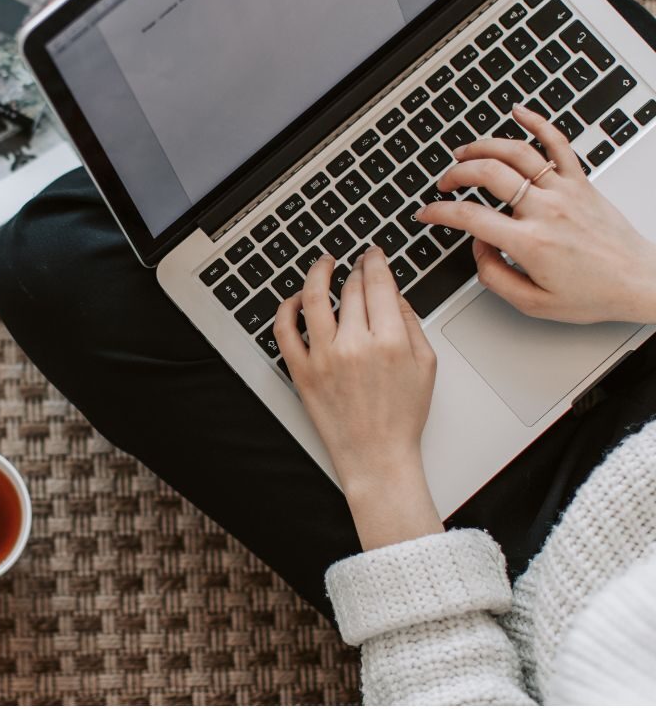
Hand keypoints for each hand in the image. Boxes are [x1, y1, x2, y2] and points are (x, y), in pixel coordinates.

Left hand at [274, 248, 442, 549]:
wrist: (376, 456)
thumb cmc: (402, 416)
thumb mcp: (425, 364)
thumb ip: (410, 322)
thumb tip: (393, 293)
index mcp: (389, 341)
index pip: (378, 283)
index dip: (375, 261)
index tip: (373, 254)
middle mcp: (354, 345)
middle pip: (350, 289)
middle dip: (355, 269)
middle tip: (356, 263)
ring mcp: (323, 357)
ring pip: (315, 299)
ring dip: (318, 274)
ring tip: (323, 264)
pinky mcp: (301, 371)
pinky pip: (284, 330)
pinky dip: (287, 308)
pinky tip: (297, 299)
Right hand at [418, 103, 655, 323]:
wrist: (639, 282)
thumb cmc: (593, 293)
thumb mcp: (533, 303)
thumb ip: (494, 277)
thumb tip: (479, 249)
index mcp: (530, 242)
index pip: (470, 217)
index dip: (439, 213)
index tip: (427, 213)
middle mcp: (546, 210)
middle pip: (488, 174)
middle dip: (456, 175)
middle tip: (445, 184)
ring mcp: (565, 191)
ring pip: (517, 152)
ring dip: (484, 147)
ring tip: (465, 152)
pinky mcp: (581, 182)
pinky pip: (558, 143)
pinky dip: (537, 122)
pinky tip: (519, 112)